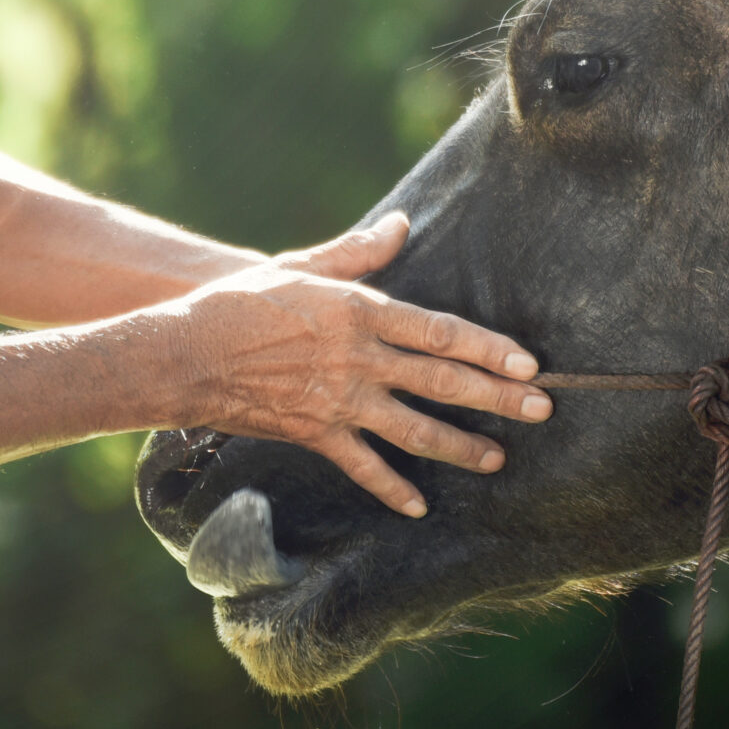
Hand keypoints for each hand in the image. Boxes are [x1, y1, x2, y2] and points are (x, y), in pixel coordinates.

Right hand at [167, 213, 549, 515]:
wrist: (185, 354)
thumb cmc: (241, 302)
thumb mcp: (301, 266)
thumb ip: (358, 251)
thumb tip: (401, 223)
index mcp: (361, 311)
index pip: (442, 331)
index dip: (490, 348)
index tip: (528, 363)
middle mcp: (359, 358)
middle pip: (443, 381)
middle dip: (498, 397)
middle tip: (542, 409)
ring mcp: (339, 400)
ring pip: (414, 429)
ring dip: (460, 447)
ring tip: (497, 460)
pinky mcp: (315, 433)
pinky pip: (364, 466)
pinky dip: (393, 489)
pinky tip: (419, 506)